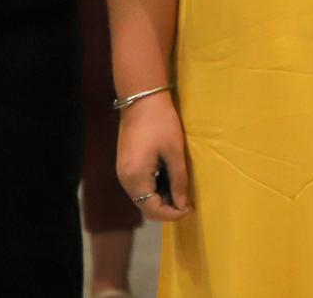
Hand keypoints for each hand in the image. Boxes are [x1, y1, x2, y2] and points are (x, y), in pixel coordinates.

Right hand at [117, 92, 192, 221]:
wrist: (141, 99)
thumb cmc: (161, 123)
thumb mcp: (174, 152)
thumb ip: (178, 180)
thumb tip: (182, 204)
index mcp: (135, 178)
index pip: (152, 209)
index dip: (172, 214)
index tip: (190, 209)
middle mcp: (125, 180)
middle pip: (145, 206)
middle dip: (167, 208)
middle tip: (188, 202)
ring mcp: (123, 172)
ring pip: (142, 196)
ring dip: (161, 198)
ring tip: (181, 191)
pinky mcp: (125, 164)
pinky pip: (140, 185)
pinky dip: (154, 188)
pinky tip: (170, 180)